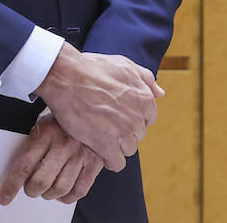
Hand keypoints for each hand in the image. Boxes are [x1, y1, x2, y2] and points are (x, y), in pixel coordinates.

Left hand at [0, 114, 103, 204]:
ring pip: (60, 188)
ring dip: (48, 194)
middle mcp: (64, 145)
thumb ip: (31, 146)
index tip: (4, 196)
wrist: (89, 110)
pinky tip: (62, 193)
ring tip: (46, 190)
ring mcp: (80, 155)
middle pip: (41, 181)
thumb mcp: (41, 126)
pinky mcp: (94, 163)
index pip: (24, 166)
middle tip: (30, 188)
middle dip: (31, 190)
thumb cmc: (62, 121)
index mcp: (46, 133)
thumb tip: (16, 171)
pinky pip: (79, 190)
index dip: (12, 185)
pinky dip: (68, 197)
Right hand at [32, 43, 162, 171]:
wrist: (66, 76)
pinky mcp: (105, 145)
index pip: (148, 118)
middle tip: (107, 122)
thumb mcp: (125, 64)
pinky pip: (116, 163)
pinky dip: (110, 160)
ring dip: (117, 145)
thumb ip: (146, 79)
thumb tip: (160, 93)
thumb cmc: (93, 68)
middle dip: (125, 130)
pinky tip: (101, 151)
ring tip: (101, 134)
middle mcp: (137, 118)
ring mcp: (122, 133)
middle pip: (138, 135)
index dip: (133, 116)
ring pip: (128, 149)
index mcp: (145, 99)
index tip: (119, 113)